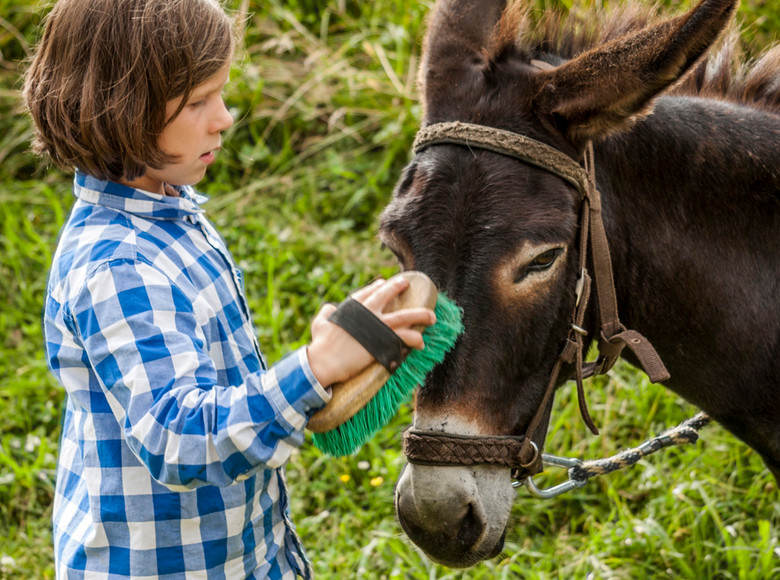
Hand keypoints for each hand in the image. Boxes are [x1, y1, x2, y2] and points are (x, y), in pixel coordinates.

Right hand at [307, 277, 435, 386]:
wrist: (325, 361)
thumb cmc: (320, 344)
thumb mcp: (320, 323)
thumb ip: (326, 313)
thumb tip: (329, 308)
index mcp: (352, 307)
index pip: (367, 292)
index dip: (377, 287)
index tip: (384, 283)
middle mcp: (367, 312)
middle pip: (387, 295)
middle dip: (398, 287)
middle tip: (406, 283)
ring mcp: (378, 326)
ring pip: (404, 316)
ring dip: (420, 315)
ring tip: (432, 315)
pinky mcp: (385, 341)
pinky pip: (405, 338)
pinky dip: (414, 339)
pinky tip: (421, 343)